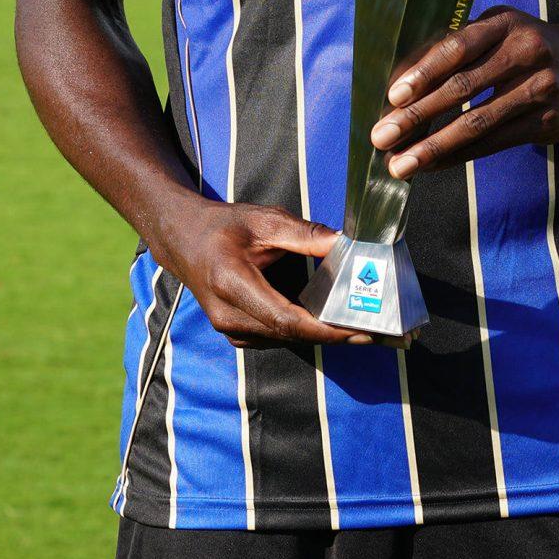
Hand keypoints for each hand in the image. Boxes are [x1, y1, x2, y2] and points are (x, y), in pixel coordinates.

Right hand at [149, 198, 370, 350]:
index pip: (284, 318)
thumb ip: (303, 234)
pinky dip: (306, 331)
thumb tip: (343, 244)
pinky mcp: (237, 334)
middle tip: (374, 331)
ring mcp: (229, 329)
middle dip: (333, 334)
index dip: (323, 328)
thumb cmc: (223, 227)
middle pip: (289, 333)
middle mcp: (227, 314)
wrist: (184, 241)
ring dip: (323, 336)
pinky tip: (332, 323)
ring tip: (362, 329)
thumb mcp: (263, 219)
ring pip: (285, 339)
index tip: (357, 328)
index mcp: (230, 282)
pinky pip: (277, 337)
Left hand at [369, 6, 558, 176]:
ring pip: (476, 123)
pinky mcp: (547, 122)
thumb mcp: (502, 29)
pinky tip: (432, 165)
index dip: (424, 72)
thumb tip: (403, 80)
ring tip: (400, 164)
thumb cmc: (531, 45)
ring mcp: (539, 89)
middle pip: (461, 88)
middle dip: (416, 116)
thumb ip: (462, 46)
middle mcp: (524, 53)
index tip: (393, 96)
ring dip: (433, 147)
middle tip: (380, 137)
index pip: (458, 47)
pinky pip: (494, 143)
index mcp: (505, 24)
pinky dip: (458, 155)